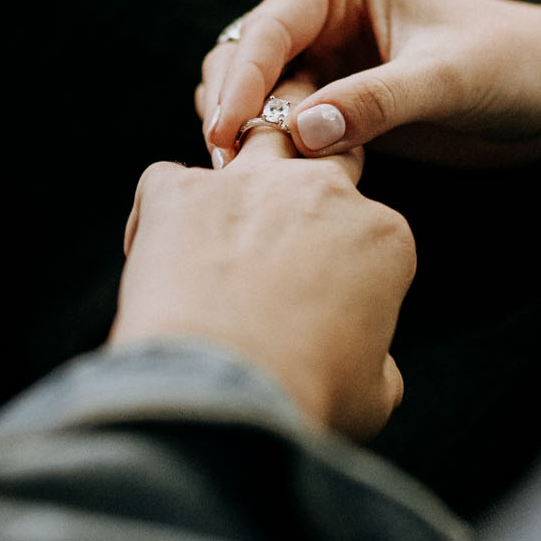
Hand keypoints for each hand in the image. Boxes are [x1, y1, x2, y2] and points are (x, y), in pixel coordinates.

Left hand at [114, 76, 413, 439]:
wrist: (222, 396)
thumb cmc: (304, 397)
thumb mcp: (374, 396)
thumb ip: (380, 365)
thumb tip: (376, 370)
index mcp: (381, 235)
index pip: (369, 224)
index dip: (344, 257)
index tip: (322, 299)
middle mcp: (320, 192)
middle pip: (323, 159)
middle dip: (307, 189)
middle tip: (280, 242)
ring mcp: (248, 184)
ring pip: (254, 143)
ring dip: (245, 176)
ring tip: (224, 228)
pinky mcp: (178, 191)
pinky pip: (165, 178)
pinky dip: (160, 212)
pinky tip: (158, 254)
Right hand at [198, 0, 540, 166]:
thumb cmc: (517, 64)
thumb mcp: (447, 81)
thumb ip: (374, 103)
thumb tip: (298, 133)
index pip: (268, 27)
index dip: (240, 83)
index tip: (222, 135)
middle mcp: (322, 7)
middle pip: (244, 59)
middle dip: (232, 109)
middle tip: (229, 171)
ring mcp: (325, 54)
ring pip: (255, 94)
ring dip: (247, 133)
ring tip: (251, 180)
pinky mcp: (336, 98)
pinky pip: (283, 124)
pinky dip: (273, 151)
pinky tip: (279, 183)